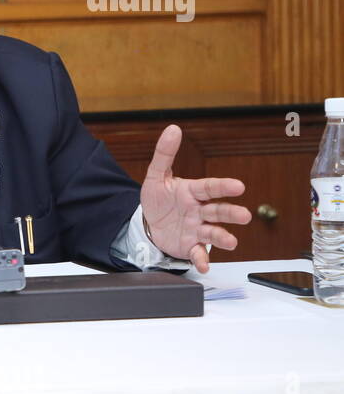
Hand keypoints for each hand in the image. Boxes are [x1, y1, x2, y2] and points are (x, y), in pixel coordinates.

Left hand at [141, 124, 251, 272]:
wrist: (149, 223)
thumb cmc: (159, 199)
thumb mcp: (156, 176)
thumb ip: (164, 154)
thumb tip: (172, 128)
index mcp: (193, 192)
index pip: (209, 188)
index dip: (223, 187)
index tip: (239, 186)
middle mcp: (199, 211)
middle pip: (218, 211)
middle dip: (231, 213)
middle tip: (244, 216)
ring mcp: (196, 229)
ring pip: (213, 233)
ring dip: (223, 237)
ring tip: (231, 242)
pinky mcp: (189, 245)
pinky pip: (197, 252)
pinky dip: (201, 259)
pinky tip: (204, 264)